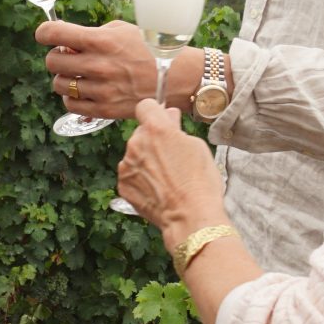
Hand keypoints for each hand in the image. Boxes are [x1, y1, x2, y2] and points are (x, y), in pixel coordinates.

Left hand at [34, 19, 158, 119]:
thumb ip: (91, 34)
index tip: (46, 35)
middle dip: (57, 55)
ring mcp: (101, 90)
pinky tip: (84, 90)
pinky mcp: (104, 110)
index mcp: (102, 41)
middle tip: (70, 56)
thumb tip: (63, 38)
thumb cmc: (148, 49)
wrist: (176, 78)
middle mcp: (98, 65)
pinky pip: (70, 104)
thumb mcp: (121, 30)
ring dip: (64, 78)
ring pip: (58, 84)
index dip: (45, 32)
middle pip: (52, 61)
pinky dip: (72, 97)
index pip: (54, 33)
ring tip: (79, 74)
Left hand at [116, 99, 226, 240]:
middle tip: (172, 157)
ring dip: (146, 160)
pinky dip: (141, 179)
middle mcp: (136, 143)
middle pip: (140, 132)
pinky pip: (131, 174)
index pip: (145, 106)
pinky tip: (158, 189)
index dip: (155, 112)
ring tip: (167, 178)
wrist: (190, 217)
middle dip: (153, 140)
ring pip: (134, 154)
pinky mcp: (123, 184)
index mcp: (156, 129)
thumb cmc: (200, 182)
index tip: (162, 120)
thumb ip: (176, 128)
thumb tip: (169, 116)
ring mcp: (126, 165)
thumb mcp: (197, 147)